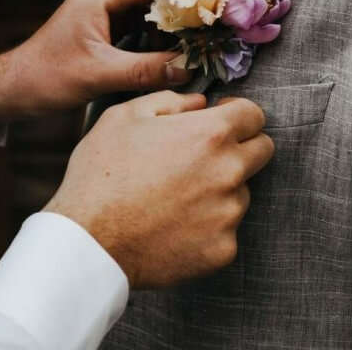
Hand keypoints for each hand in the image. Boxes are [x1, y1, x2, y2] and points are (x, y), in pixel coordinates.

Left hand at [0, 0, 189, 127]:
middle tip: (204, 9)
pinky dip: (159, 20)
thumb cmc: (46, 77)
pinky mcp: (107, 21)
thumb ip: (145, 70)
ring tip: (188, 30)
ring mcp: (105, 5)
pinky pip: (141, 9)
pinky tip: (167, 42)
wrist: (16, 86)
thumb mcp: (98, 75)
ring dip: (171, 3)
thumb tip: (187, 68)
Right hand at [43, 91, 273, 287]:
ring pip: (242, 191)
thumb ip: (170, 100)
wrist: (89, 242)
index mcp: (210, 135)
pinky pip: (226, 228)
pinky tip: (176, 224)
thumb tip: (199, 102)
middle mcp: (229, 172)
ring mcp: (228, 214)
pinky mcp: (223, 249)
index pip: (254, 115)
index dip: (238, 113)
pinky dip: (209, 224)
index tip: (223, 119)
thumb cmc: (102, 173)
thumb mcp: (125, 116)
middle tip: (205, 154)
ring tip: (179, 195)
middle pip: (262, 150)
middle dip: (241, 146)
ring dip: (223, 188)